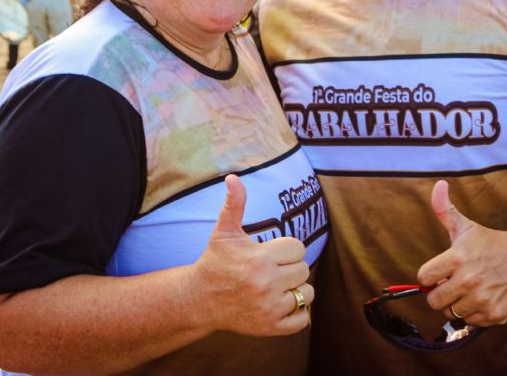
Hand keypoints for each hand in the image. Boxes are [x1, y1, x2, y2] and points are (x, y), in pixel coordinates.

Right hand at [188, 175, 312, 335]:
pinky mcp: (270, 328)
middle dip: (290, 268)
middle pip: (304, 270)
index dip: (286, 250)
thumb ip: (234, 203)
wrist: (199, 300)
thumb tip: (234, 177)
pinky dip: (296, 313)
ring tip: (276, 287)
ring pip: (307, 293)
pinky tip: (280, 304)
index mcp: (259, 259)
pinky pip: (302, 319)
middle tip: (272, 271)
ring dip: (296, 290)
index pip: (298, 248)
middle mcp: (266, 284)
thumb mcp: (224, 232)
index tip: (270, 254)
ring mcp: (269, 308)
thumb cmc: (215, 262)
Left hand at [416, 180, 506, 325]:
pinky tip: (483, 297)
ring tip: (470, 288)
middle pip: (433, 301)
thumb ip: (445, 209)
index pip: (424, 277)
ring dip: (458, 302)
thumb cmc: (490, 242)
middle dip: (440, 292)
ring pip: (451, 312)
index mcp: (457, 257)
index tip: (440, 271)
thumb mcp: (466, 226)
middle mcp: (469, 280)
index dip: (430, 275)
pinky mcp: (494, 314)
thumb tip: (438, 185)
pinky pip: (470, 321)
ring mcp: (482, 299)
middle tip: (453, 282)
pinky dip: (474, 312)